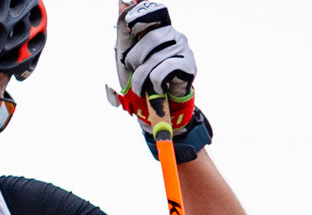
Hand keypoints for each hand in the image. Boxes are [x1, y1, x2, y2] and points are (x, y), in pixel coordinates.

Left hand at [108, 2, 210, 161]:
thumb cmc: (142, 78)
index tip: (130, 25)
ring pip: (155, 58)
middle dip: (135, 59)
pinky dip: (154, 84)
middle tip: (134, 71)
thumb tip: (122, 2)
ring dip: (142, 78)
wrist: (156, 107)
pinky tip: (158, 88)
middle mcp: (174, 35)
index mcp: (159, 28)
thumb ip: (125, 30)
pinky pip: (163, 72)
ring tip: (143, 86)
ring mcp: (183, 49)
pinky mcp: (189, 66)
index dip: (143, 14)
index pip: (155, 10)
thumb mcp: (127, 54)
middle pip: (150, 37)